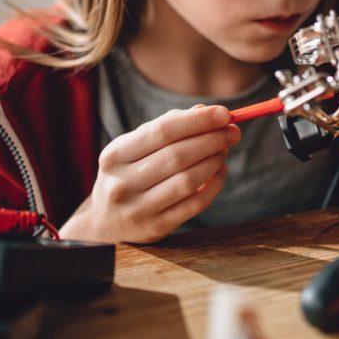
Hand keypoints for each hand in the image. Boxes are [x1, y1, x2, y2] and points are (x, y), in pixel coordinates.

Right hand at [60, 105, 238, 242]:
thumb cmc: (127, 175)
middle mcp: (123, 183)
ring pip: (188, 180)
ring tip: (224, 150)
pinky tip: (221, 171)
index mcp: (115, 155)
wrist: (105, 223)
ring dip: (214, 161)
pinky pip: (195, 204)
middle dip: (212, 139)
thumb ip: (166, 127)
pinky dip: (214, 185)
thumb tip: (204, 111)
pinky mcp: (157, 227)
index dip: (197, 121)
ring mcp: (139, 209)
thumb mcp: (133, 148)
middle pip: (177, 155)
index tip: (224, 113)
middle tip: (233, 131)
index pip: (163, 131)